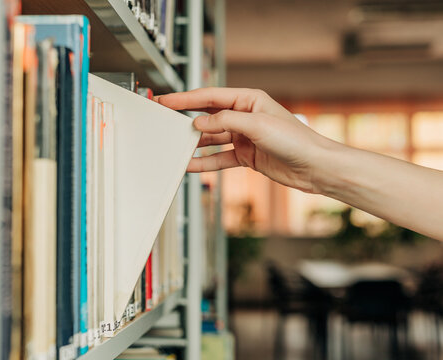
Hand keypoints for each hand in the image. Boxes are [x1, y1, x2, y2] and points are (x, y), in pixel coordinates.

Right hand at [156, 87, 333, 193]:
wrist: (313, 167)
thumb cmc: (295, 140)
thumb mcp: (257, 124)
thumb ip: (225, 121)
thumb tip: (200, 122)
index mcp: (249, 100)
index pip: (210, 97)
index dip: (186, 98)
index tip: (167, 100)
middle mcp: (245, 117)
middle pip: (208, 116)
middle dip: (186, 119)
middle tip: (165, 121)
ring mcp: (244, 137)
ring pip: (211, 138)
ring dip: (194, 143)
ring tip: (175, 146)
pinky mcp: (245, 156)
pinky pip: (219, 158)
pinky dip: (205, 162)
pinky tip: (191, 164)